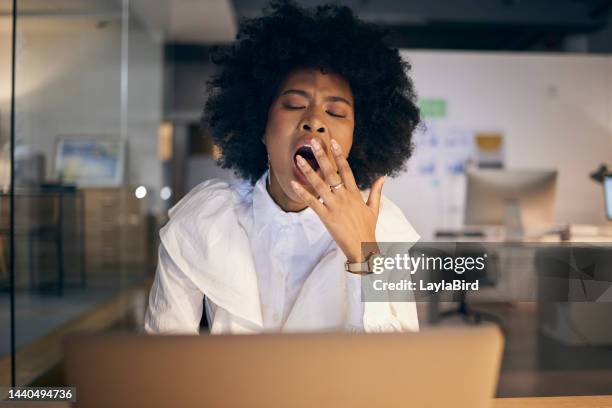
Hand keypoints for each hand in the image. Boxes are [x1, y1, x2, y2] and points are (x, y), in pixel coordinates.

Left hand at [290, 138, 384, 262]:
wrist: (363, 248)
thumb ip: (376, 191)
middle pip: (331, 172)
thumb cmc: (367, 229)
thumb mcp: (374, 208)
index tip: (333, 142)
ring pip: (319, 185)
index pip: (346, 169)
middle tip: (313, 141)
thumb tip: (383, 176)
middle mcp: (344, 197)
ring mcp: (334, 206)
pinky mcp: (326, 217)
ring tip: (299, 158)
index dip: (339, 155)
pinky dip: (302, 193)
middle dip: (321, 156)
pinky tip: (293, 183)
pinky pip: (312, 202)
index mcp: (355, 193)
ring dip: (308, 171)